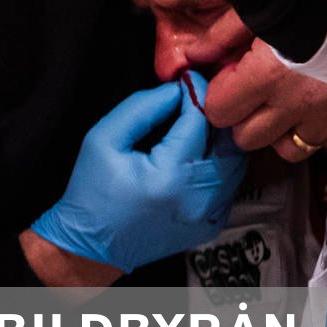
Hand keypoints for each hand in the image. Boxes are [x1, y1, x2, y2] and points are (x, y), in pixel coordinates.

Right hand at [31, 73, 246, 273]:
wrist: (91, 246)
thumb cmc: (91, 193)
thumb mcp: (103, 139)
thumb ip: (142, 108)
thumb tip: (177, 91)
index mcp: (168, 176)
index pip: (198, 120)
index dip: (195, 93)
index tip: (186, 80)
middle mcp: (196, 198)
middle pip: (227, 140)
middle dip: (213, 114)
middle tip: (195, 100)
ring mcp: (208, 215)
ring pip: (235, 162)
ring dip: (220, 139)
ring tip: (198, 126)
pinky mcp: (211, 225)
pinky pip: (229, 185)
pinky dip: (220, 166)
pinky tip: (197, 158)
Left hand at [202, 44, 326, 162]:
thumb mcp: (261, 6)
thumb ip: (222, 35)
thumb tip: (194, 54)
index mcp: (268, 75)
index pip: (220, 110)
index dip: (220, 94)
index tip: (229, 78)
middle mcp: (297, 103)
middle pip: (248, 137)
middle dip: (244, 118)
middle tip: (252, 94)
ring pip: (289, 148)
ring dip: (281, 131)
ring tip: (283, 105)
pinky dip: (319, 129)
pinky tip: (315, 107)